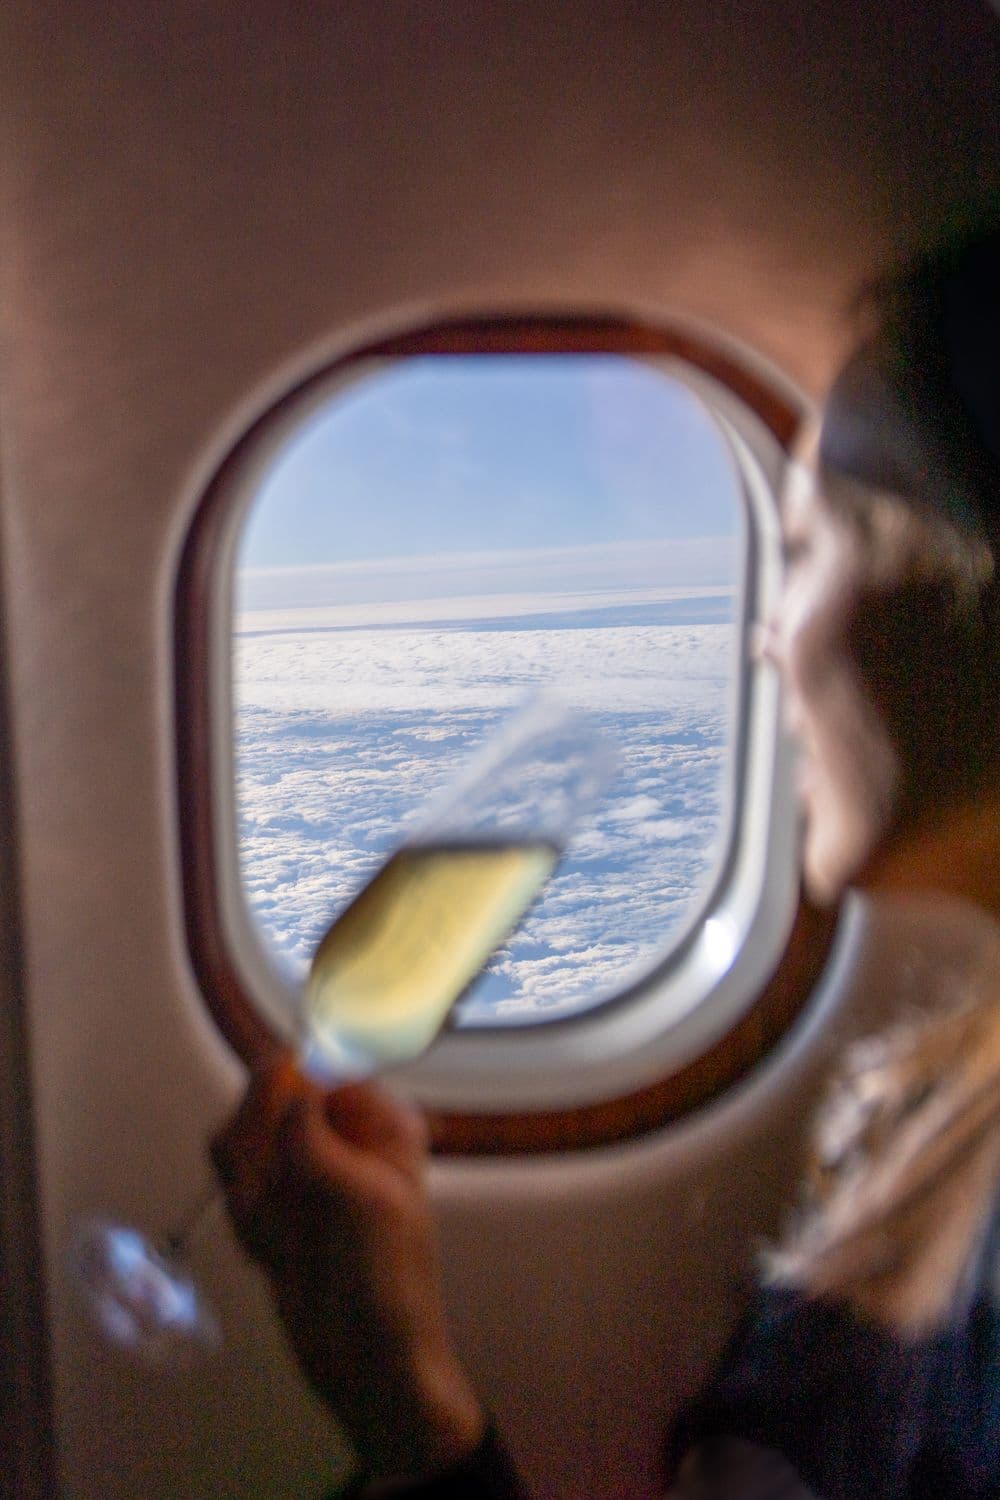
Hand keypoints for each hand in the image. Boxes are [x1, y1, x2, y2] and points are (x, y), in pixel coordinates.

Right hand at [211, 1058, 484, 1480]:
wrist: (368, 1366)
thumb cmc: (389, 1284)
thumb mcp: (364, 1203)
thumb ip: (317, 1139)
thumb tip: (288, 1073)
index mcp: (380, 1120)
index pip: (319, 1063)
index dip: (281, 1083)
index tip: (267, 1122)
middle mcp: (341, 1133)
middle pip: (266, 1092)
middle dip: (257, 1145)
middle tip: (270, 1194)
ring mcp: (304, 1167)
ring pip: (241, 1140)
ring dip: (250, 1190)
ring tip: (282, 1237)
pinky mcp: (275, 1203)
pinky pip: (235, 1187)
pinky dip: (247, 1222)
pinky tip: (275, 1256)